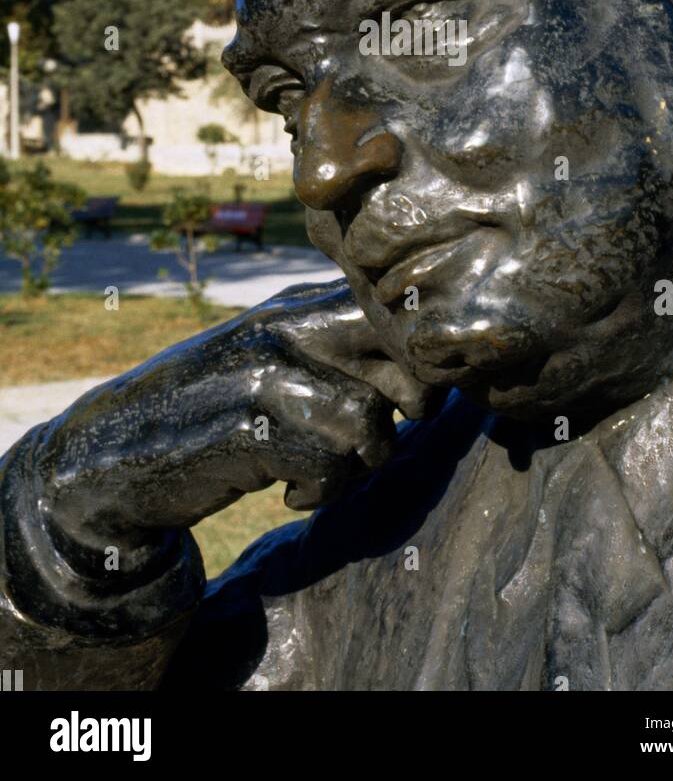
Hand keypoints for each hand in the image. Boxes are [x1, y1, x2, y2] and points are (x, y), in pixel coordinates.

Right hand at [36, 282, 440, 557]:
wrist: (118, 448)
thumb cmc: (217, 406)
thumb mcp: (275, 358)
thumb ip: (338, 347)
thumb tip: (431, 373)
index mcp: (297, 304)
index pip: (391, 312)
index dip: (417, 362)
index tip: (406, 401)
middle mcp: (285, 327)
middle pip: (397, 358)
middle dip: (407, 408)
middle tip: (374, 440)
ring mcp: (264, 372)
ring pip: (368, 422)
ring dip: (358, 465)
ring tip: (321, 474)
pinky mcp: (245, 426)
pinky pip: (327, 464)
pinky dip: (320, 491)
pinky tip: (291, 493)